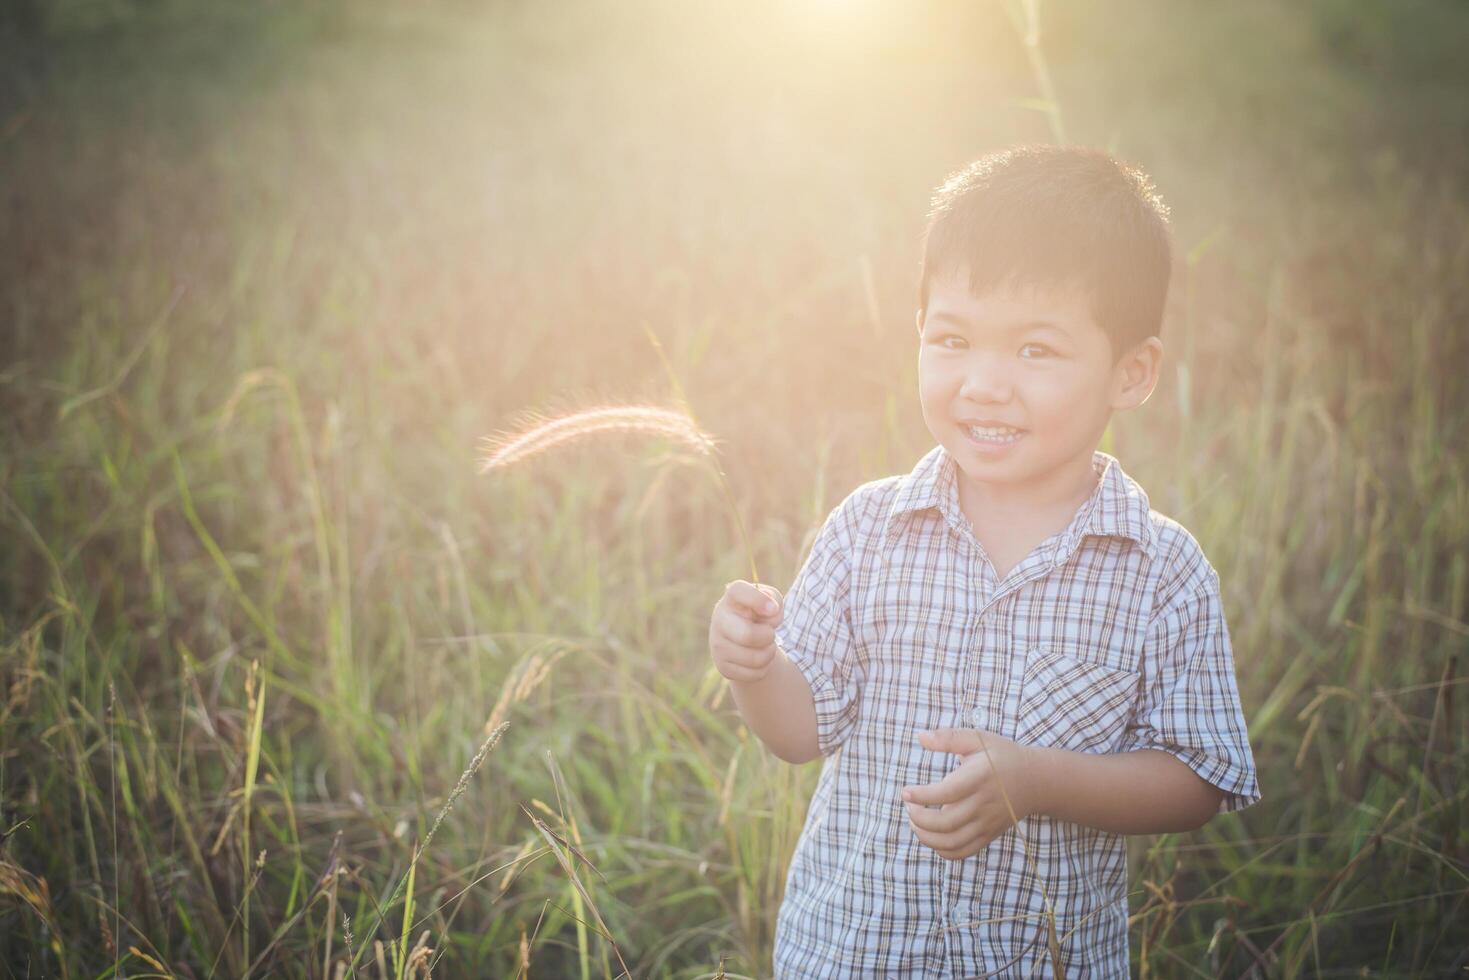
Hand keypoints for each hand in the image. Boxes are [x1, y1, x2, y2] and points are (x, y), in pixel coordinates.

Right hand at [709, 580, 783, 682]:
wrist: (745, 639)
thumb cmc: (760, 615)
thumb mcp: (771, 601)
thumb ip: (774, 600)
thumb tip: (770, 612)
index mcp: (731, 598)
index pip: (738, 591)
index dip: (757, 600)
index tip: (772, 609)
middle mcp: (720, 619)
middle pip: (747, 635)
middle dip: (768, 636)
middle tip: (770, 633)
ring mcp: (718, 645)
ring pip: (755, 658)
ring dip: (769, 653)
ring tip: (767, 645)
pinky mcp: (723, 667)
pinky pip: (753, 674)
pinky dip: (764, 668)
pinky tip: (758, 659)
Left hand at [901, 728, 1045, 860]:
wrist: (1036, 781)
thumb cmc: (1001, 756)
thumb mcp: (978, 739)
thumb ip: (949, 738)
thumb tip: (920, 737)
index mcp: (978, 778)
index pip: (947, 792)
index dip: (922, 795)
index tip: (906, 791)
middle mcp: (983, 804)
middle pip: (946, 823)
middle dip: (919, 818)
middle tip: (908, 806)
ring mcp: (986, 823)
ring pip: (952, 843)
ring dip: (926, 837)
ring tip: (914, 822)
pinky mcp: (988, 835)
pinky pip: (963, 852)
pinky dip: (942, 850)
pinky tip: (931, 836)